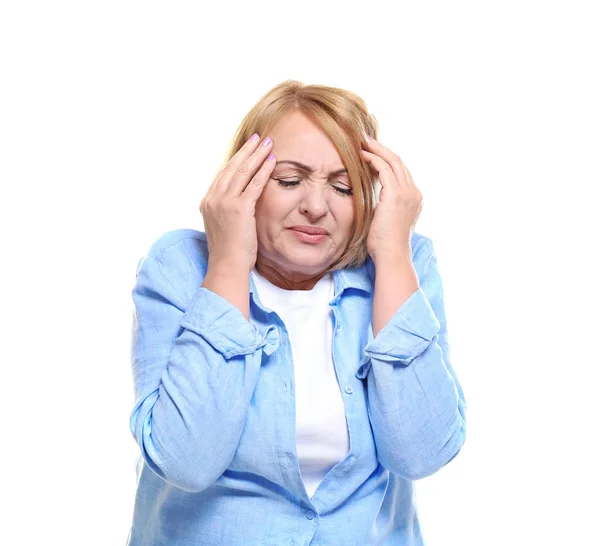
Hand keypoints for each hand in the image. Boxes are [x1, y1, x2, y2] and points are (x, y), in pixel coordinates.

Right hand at [200, 134, 275, 273]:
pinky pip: (254, 183)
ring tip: (268, 143)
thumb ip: (228, 211)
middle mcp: (213, 198)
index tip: (247, 149)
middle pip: (232, 168)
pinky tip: (272, 160)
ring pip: (243, 171)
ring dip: (257, 155)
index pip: (223, 175)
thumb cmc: (229, 253)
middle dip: (247, 151)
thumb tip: (240, 203)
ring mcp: (224, 202)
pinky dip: (264, 170)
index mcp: (208, 202)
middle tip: (259, 138)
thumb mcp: (224, 226)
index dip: (237, 160)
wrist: (227, 266)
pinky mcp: (239, 208)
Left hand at [361, 136, 422, 264]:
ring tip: (362, 142)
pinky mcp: (395, 194)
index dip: (387, 159)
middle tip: (366, 140)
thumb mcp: (387, 221)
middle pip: (399, 162)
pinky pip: (384, 168)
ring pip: (392, 161)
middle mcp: (414, 192)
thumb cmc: (385, 245)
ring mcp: (407, 192)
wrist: (391, 255)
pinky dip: (373, 159)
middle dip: (382, 149)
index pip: (401, 172)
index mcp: (414, 198)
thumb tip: (374, 202)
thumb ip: (385, 207)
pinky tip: (362, 155)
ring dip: (376, 149)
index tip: (373, 152)